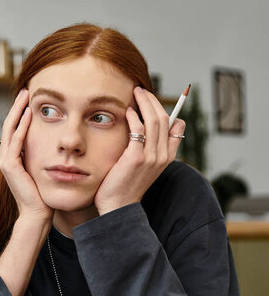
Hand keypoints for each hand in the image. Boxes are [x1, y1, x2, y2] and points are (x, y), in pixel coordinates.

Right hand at [0, 89, 53, 222]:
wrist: (37, 214)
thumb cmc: (42, 194)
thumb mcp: (41, 169)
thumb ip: (40, 155)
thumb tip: (52, 143)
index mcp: (11, 157)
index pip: (14, 129)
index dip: (20, 112)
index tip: (29, 98)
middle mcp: (5, 157)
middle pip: (9, 124)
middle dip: (17, 106)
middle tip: (26, 89)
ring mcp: (5, 161)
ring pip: (10, 128)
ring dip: (18, 110)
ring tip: (26, 95)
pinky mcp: (11, 165)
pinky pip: (16, 140)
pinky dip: (22, 126)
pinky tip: (29, 114)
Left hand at [94, 86, 185, 214]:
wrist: (118, 206)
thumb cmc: (127, 184)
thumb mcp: (145, 166)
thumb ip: (149, 147)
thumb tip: (147, 125)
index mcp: (168, 157)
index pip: (177, 126)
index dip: (168, 108)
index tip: (153, 100)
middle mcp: (163, 156)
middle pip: (164, 118)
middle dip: (153, 100)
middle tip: (141, 90)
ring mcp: (151, 157)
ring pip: (154, 121)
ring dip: (144, 102)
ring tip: (135, 93)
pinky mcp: (136, 157)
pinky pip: (138, 130)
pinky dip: (134, 117)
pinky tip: (127, 111)